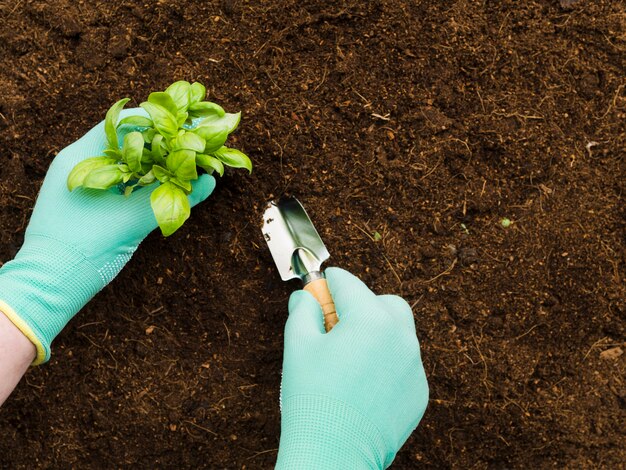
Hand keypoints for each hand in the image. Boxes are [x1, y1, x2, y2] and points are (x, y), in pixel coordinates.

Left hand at [0, 109, 214, 363]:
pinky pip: (121, 182)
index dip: (161, 121)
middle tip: (195, 144)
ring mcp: (82, 183)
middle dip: (163, 141)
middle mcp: (79, 164)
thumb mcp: (133, 220)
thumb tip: (210, 180)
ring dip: (156, 162)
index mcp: (82, 158)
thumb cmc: (86, 250)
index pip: (126, 123)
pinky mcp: (88, 202)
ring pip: (126, 162)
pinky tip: (166, 185)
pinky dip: (144, 181)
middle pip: (129, 141)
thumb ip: (171, 198)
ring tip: (187, 163)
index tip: (191, 126)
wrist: (50, 286)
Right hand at [276, 268, 428, 468]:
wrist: (335, 454)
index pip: (349, 284)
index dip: (329, 283)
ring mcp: (413, 366)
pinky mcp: (418, 391)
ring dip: (375, 332)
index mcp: (370, 319)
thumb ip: (303, 311)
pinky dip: (386, 362)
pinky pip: (403, 363)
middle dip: (360, 304)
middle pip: (383, 303)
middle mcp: (400, 337)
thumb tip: (305, 297)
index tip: (319, 286)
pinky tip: (362, 382)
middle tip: (335, 323)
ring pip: (397, 332)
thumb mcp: (298, 345)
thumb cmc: (314, 398)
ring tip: (348, 356)